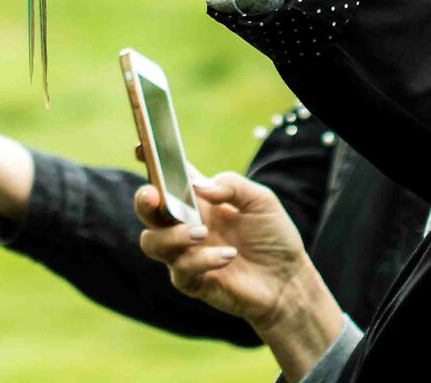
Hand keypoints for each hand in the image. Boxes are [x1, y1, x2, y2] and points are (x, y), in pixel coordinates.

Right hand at [135, 170, 333, 340]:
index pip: (169, 177)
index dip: (151, 161)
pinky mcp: (194, 282)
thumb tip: (199, 187)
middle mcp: (187, 224)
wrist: (289, 279)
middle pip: (147, 210)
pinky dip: (202, 260)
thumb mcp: (261, 200)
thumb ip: (231, 185)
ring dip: (172, 235)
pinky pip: (181, 270)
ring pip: (152, 242)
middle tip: (154, 196)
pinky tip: (228, 256)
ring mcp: (187, 253)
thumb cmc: (274, 236)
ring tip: (201, 232)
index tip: (141, 149)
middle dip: (143, 200)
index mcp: (199, 200)